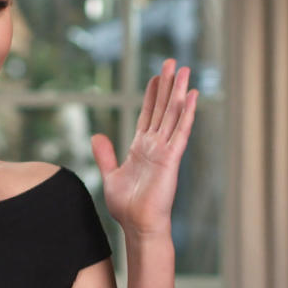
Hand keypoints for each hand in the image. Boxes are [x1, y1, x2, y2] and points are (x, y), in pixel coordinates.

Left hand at [90, 58, 197, 242]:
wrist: (138, 226)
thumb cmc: (127, 206)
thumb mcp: (110, 175)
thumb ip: (105, 155)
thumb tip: (96, 136)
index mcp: (141, 147)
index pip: (147, 114)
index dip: (151, 95)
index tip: (155, 75)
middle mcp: (155, 145)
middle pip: (162, 108)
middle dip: (166, 85)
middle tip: (171, 62)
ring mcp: (164, 150)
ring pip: (172, 114)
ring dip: (178, 92)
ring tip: (183, 70)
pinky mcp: (171, 159)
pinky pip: (180, 132)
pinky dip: (186, 113)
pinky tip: (192, 96)